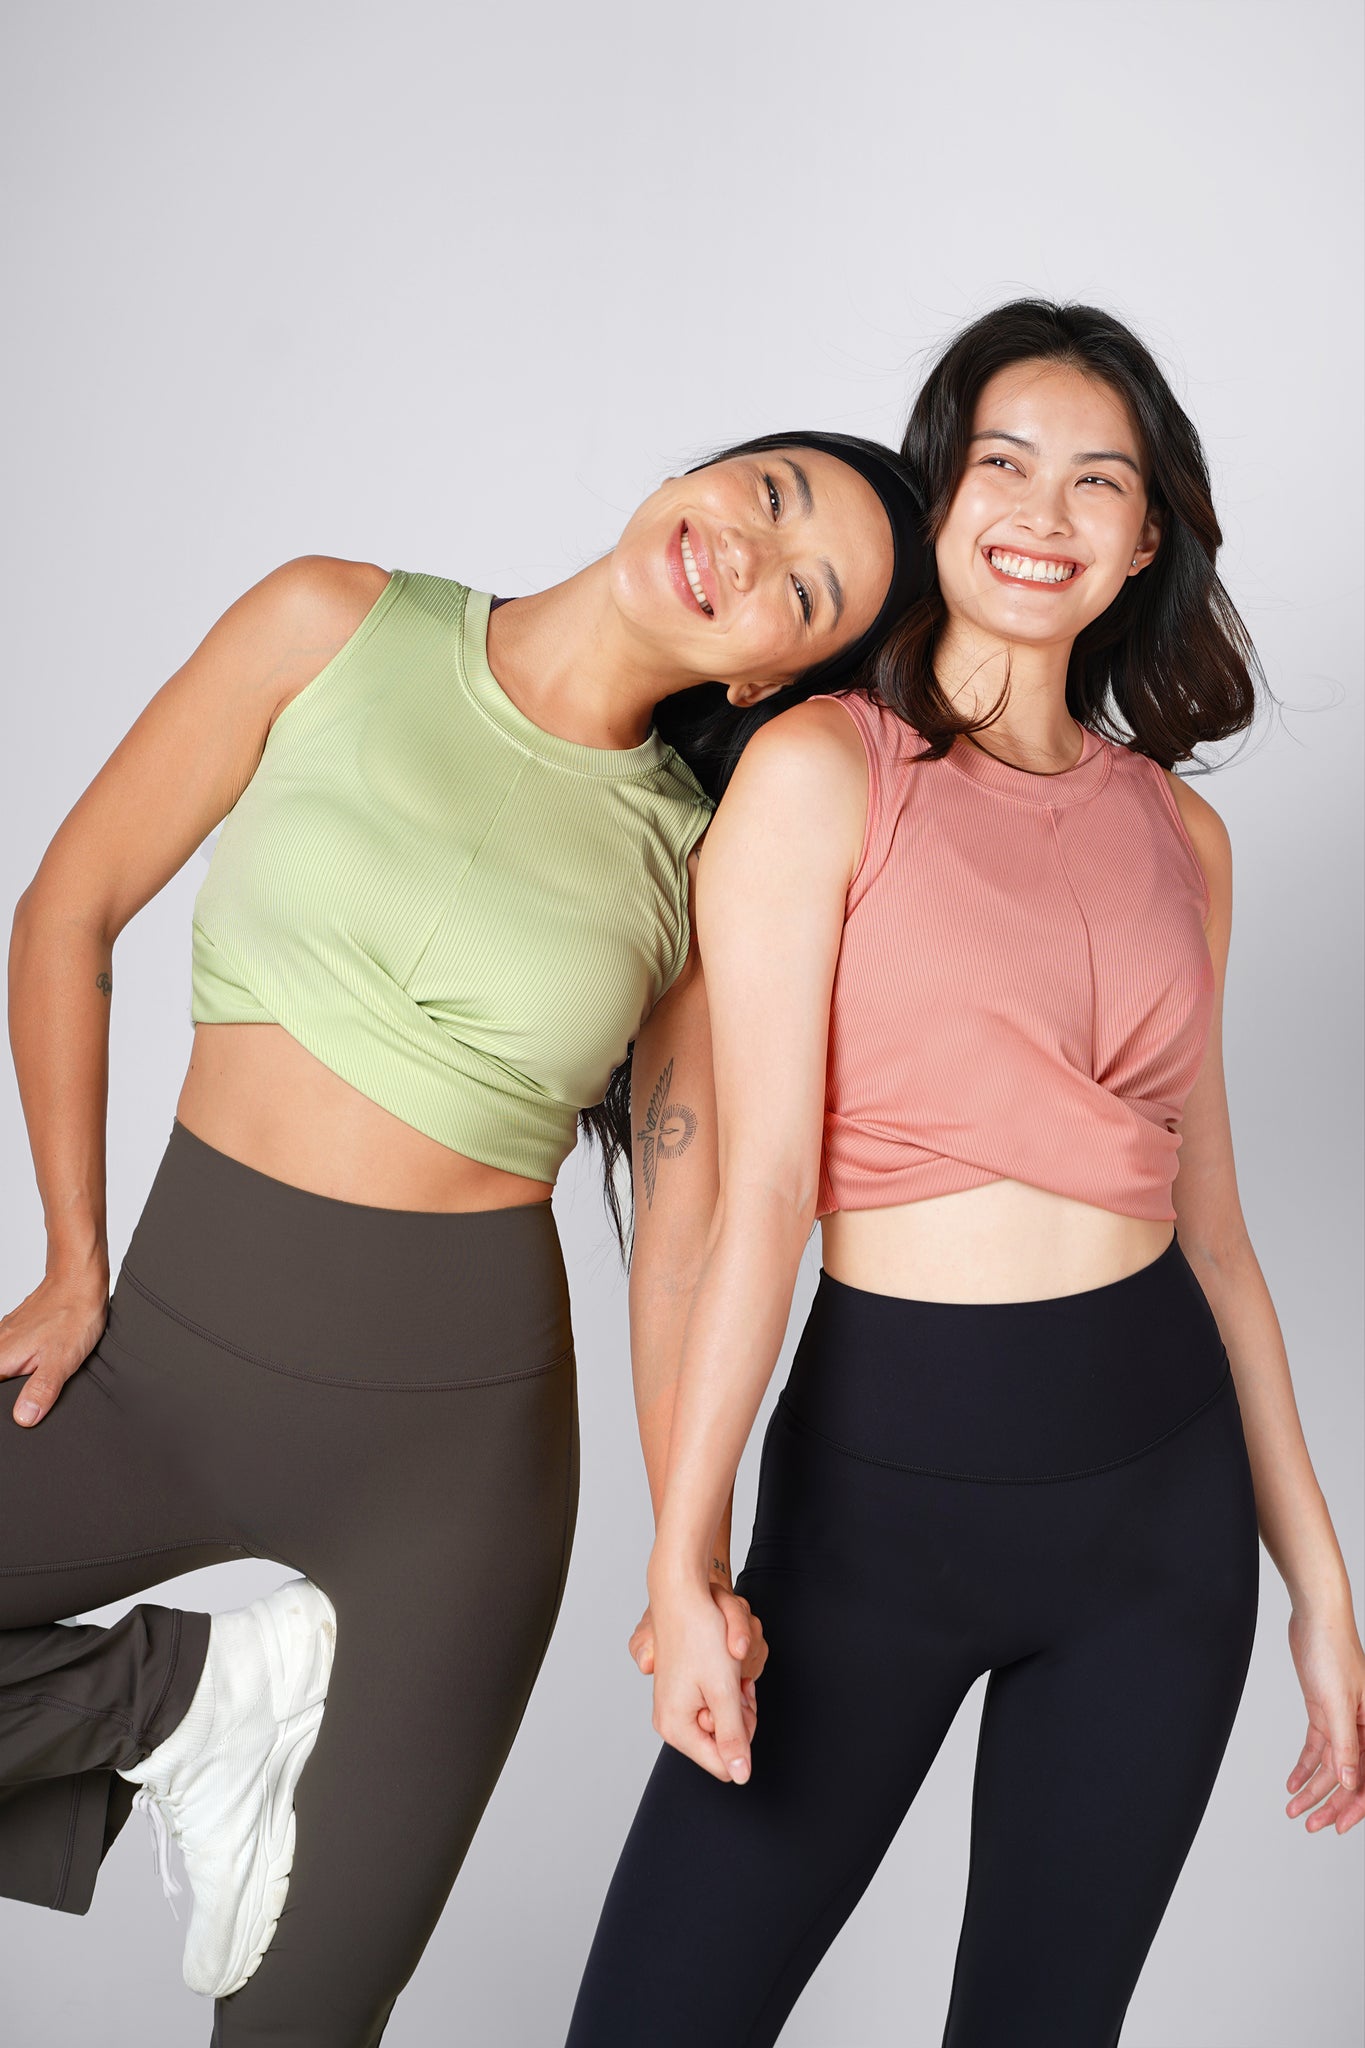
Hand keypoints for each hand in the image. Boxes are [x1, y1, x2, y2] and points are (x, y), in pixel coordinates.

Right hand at [0, 1268, 108, 1425]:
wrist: (80, 1279)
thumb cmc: (73, 1314)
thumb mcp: (61, 1361)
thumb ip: (40, 1391)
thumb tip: (24, 1417)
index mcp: (1, 1358)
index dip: (4, 1402)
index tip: (20, 1397)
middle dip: (11, 1392)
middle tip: (37, 1388)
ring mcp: (6, 1335)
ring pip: (3, 1366)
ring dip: (16, 1376)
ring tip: (41, 1373)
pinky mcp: (17, 1329)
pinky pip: (11, 1352)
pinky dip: (22, 1361)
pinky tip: (41, 1360)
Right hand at [645, 1578, 755, 1784]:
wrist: (682, 1596)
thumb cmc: (700, 1638)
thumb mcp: (724, 1692)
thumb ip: (733, 1738)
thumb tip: (740, 1776)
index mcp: (676, 1728)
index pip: (723, 1763)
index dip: (741, 1735)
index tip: (739, 1700)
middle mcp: (673, 1722)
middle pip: (725, 1742)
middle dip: (740, 1712)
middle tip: (738, 1681)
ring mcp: (678, 1707)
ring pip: (725, 1719)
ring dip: (736, 1695)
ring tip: (731, 1667)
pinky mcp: (686, 1691)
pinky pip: (718, 1701)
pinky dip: (729, 1683)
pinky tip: (726, 1663)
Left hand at [1284, 1603, 1364, 1834]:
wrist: (1315, 1618)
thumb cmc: (1334, 1650)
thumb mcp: (1339, 1703)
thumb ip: (1346, 1746)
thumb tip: (1351, 1783)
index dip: (1353, 1806)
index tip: (1335, 1827)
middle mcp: (1362, 1728)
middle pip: (1348, 1776)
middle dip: (1328, 1803)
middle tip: (1307, 1824)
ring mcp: (1342, 1721)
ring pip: (1330, 1765)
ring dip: (1312, 1787)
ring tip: (1293, 1807)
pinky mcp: (1324, 1711)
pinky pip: (1317, 1747)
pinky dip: (1305, 1765)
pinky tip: (1292, 1782)